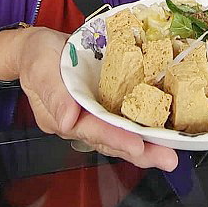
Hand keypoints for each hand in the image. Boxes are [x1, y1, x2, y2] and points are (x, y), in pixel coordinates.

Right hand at [16, 27, 178, 171]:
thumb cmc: (37, 55)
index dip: (115, 138)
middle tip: (167, 159)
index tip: (137, 146)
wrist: (38, 47)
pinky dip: (142, 128)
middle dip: (140, 152)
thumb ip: (52, 92)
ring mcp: (93, 116)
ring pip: (120, 135)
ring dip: (147, 146)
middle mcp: (81, 122)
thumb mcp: (40, 65)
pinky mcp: (104, 105)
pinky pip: (123, 120)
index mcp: (63, 117)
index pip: (92, 130)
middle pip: (111, 141)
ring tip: (170, 154)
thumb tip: (66, 120)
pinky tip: (162, 133)